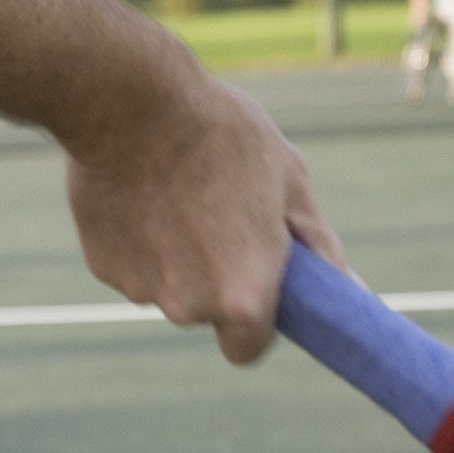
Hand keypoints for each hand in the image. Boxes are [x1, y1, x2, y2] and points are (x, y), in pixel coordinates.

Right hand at [63, 77, 343, 364]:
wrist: (131, 103)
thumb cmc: (223, 136)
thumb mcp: (289, 181)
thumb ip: (319, 248)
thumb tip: (351, 289)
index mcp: (244, 297)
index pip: (247, 349)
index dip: (253, 320)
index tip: (253, 286)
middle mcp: (189, 308)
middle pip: (204, 312)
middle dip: (211, 277)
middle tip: (216, 217)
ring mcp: (140, 289)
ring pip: (165, 285)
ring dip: (173, 256)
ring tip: (177, 193)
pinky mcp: (102, 266)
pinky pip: (129, 264)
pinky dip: (136, 240)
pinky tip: (140, 191)